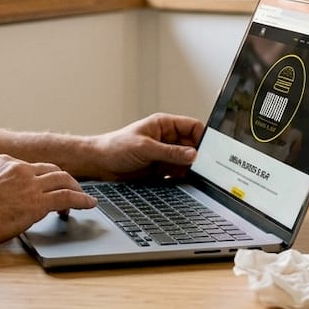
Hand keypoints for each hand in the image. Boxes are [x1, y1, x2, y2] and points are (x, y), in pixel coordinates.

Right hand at [0, 154, 95, 248]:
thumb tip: (9, 197)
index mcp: (4, 162)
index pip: (34, 166)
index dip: (47, 177)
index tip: (52, 185)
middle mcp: (19, 168)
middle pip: (53, 170)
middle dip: (66, 180)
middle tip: (74, 190)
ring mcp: (29, 183)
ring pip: (63, 180)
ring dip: (76, 190)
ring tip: (84, 199)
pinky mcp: (36, 202)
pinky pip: (67, 197)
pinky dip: (81, 200)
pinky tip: (88, 204)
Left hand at [89, 112, 203, 181]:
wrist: (99, 164)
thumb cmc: (115, 147)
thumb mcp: (145, 148)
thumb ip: (170, 152)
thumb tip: (193, 154)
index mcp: (164, 125)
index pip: (192, 126)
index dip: (203, 136)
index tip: (210, 150)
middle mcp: (167, 139)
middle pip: (193, 145)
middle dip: (200, 155)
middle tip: (206, 167)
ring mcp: (165, 155)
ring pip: (187, 161)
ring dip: (192, 168)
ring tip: (198, 177)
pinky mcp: (161, 169)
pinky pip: (179, 173)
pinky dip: (184, 178)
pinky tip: (188, 183)